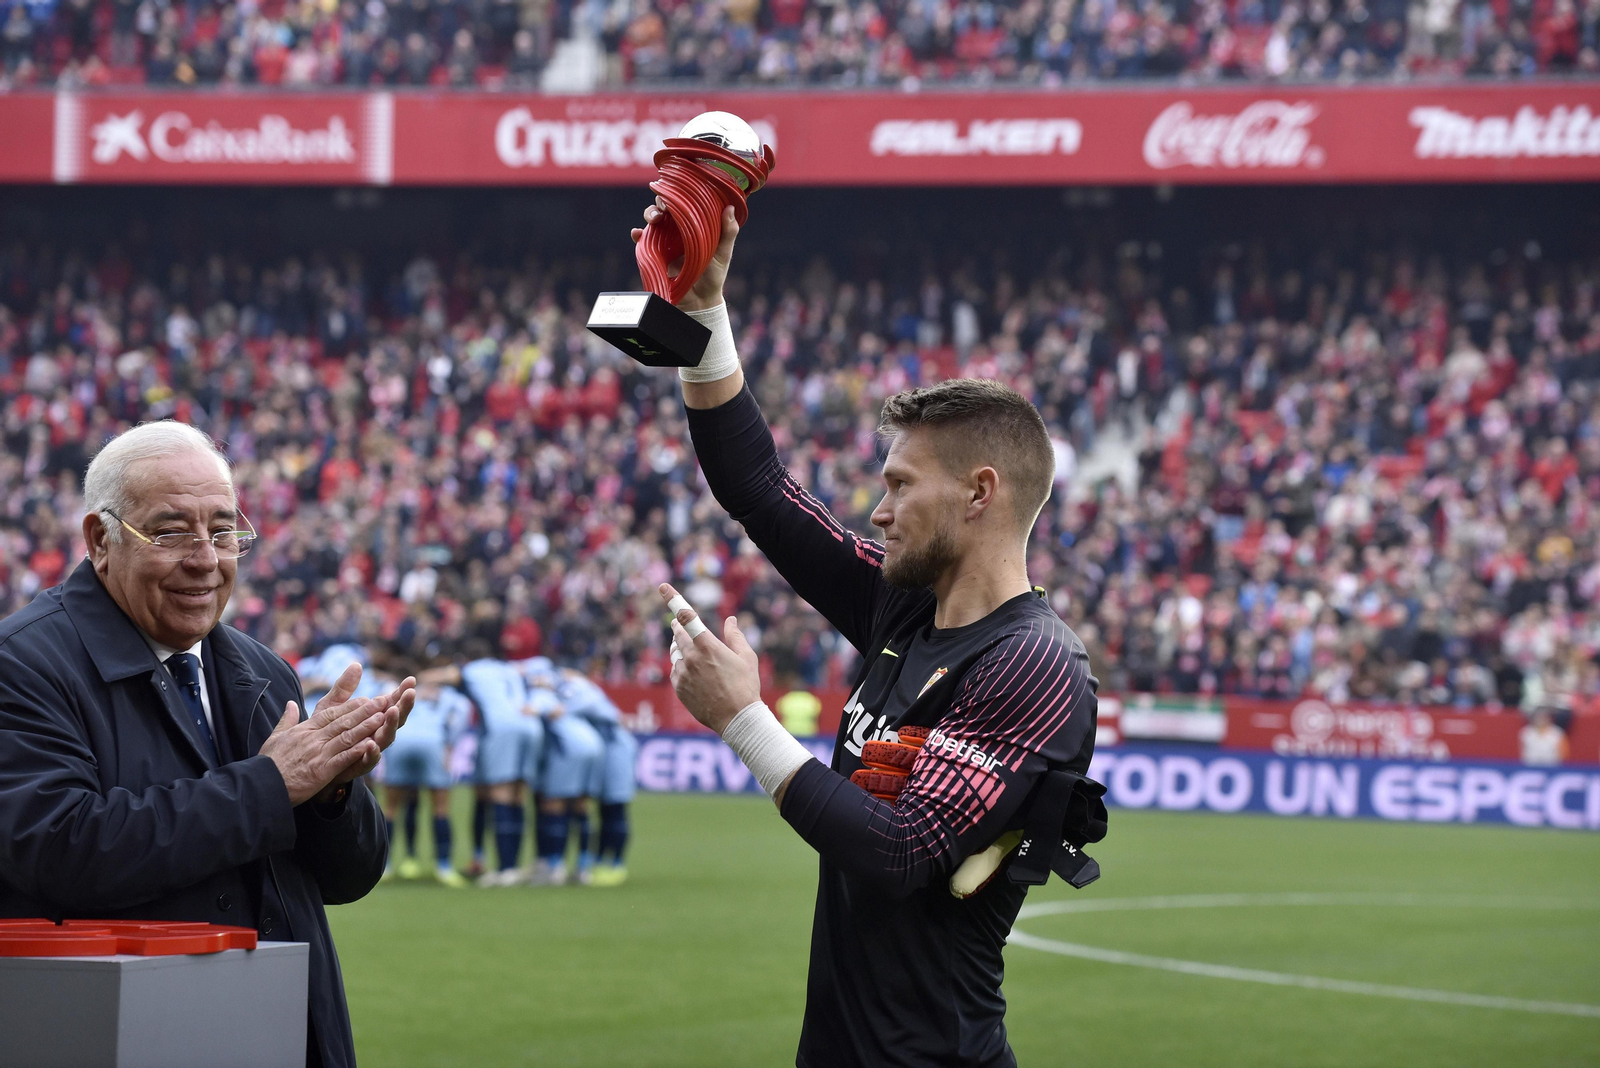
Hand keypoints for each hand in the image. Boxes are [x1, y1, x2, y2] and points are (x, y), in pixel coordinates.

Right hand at [259, 663, 391, 805]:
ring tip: (383, 717)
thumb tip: (292, 703)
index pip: (331, 714)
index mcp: (305, 730)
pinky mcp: (322, 770)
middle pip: (343, 721)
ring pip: (347, 736)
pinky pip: (343, 758)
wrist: (261, 785)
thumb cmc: (268, 763)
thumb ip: (287, 719)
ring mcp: (319, 753)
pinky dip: (357, 751)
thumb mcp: (276, 736)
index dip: (350, 706)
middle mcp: (314, 738)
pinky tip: (371, 744)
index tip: (366, 699)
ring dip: (366, 726)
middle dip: (365, 711)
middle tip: (383, 701)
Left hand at [321, 674, 415, 793]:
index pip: (391, 703)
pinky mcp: (359, 765)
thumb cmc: (326, 733)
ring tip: (393, 711)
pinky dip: (372, 752)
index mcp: (373, 718)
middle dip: (404, 706)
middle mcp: (376, 733)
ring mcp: (370, 749)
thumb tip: (357, 664)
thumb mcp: (332, 707)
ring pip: (386, 737)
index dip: (401, 692)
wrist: (313, 763)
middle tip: (410, 693)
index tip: (411, 680)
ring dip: (391, 725)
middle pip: (396, 719)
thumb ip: (344, 688)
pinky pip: (369, 760)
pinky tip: (371, 743)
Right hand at [631, 200, 739, 312]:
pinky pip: (642, 241)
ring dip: (650, 214)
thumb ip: (728, 233)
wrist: (699, 300)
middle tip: (664, 208)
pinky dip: (637, 235)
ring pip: (652, 220)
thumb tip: (729, 207)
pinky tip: (637, 234)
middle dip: (661, 202)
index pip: (684, 203)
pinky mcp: (653, 253)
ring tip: (654, 220)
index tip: (678, 191)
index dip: (679, 194)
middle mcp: (677, 229)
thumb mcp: (723, 254)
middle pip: (665, 207)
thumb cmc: (714, 276)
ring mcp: (664, 240)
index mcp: (694, 224)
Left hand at [659, 583, 759, 733]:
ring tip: (695, 655)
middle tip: (680, 625)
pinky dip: (681, 667)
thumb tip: (730, 619)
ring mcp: (683, 673)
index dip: (673, 599)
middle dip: (678, 627)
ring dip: (680, 648)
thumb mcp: (746, 657)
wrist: (737, 719)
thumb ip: (735, 636)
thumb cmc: (746, 686)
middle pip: (677, 633)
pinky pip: (675, 670)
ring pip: (675, 652)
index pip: (686, 616)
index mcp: (708, 645)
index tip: (662, 586)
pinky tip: (694, 674)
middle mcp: (692, 657)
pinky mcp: (678, 687)